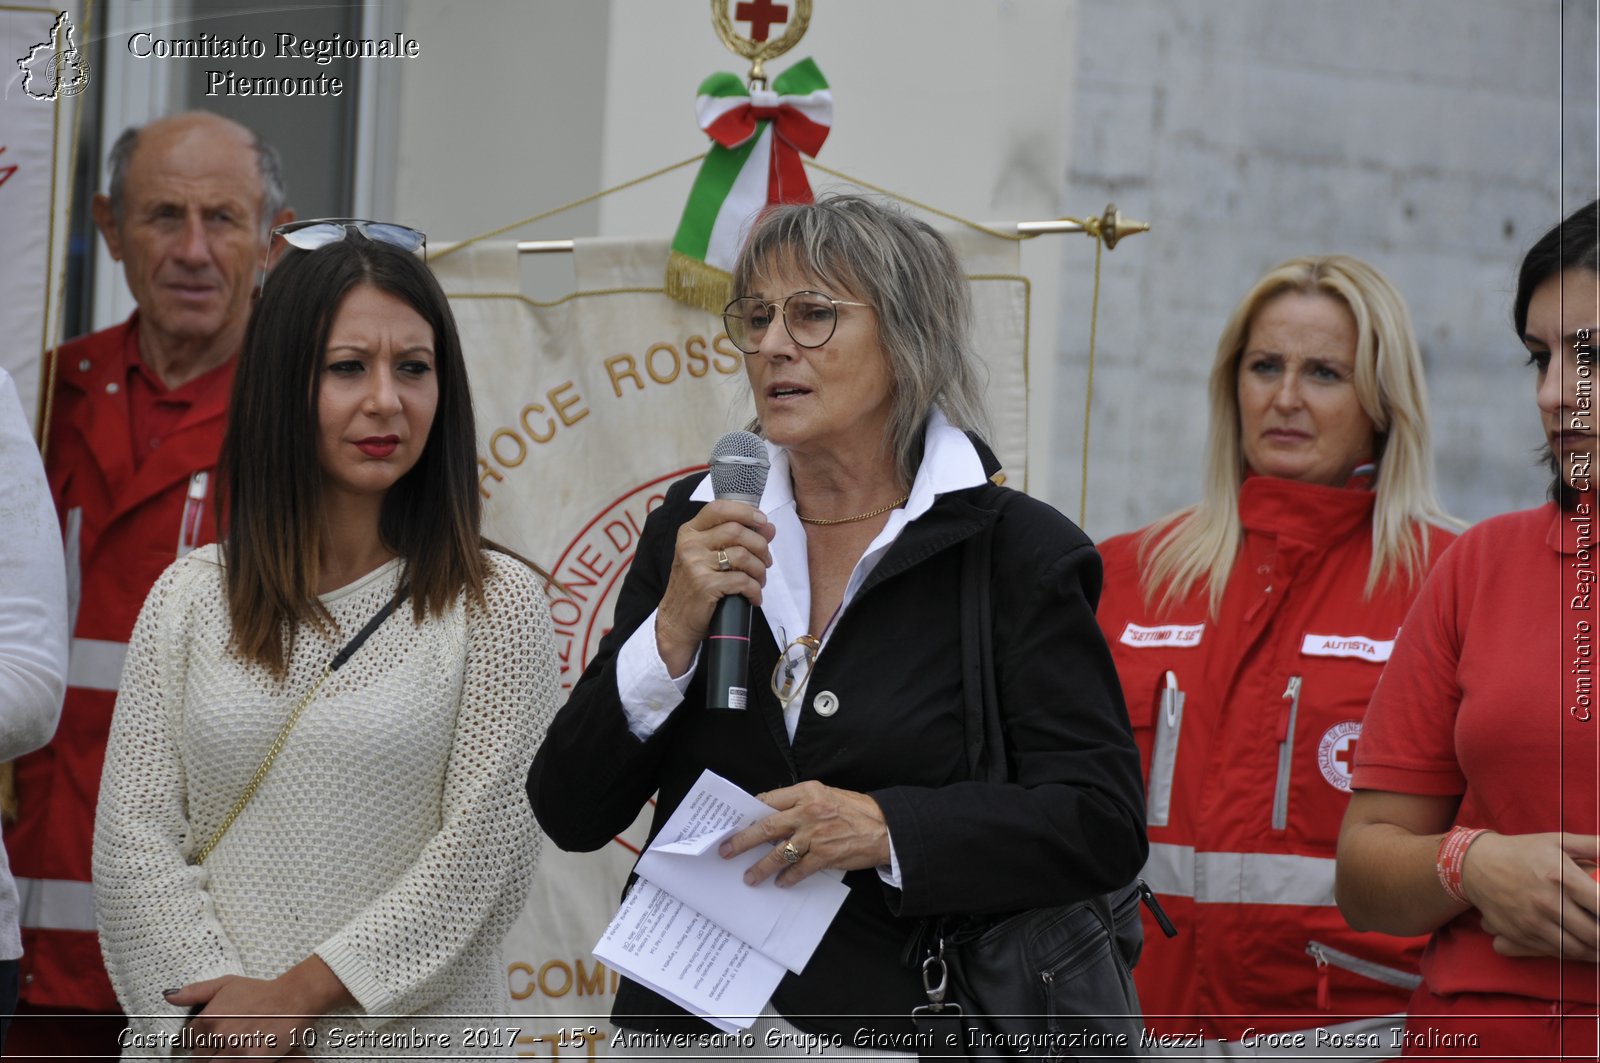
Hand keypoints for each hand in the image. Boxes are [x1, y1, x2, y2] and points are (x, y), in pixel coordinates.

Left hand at [164, 955, 351, 1058]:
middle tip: (225, 1045)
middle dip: (210, 1053)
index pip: (189, 1041)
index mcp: (207, 1018)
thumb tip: (170, 996)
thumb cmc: (261, 991)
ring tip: (233, 1050)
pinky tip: (244, 1055)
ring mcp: (233, 1050)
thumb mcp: (227, 984)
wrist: (293, 999)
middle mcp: (217, 1035)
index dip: (200, 1041)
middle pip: (199, 1058)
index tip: (211, 1039)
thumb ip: (195, 991)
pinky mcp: (249, 1061)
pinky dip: (235, 1061)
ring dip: (220, 1060)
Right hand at [655, 500, 775, 674]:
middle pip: (737, 531)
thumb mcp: (707, 556)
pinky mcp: (705, 585)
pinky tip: (753, 597)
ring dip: (760, 570)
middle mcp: (690, 545)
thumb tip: (768, 527)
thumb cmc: (695, 586)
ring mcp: (696, 565)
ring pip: (744, 556)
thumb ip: (735, 538)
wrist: (677, 621)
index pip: (719, 508)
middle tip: (766, 561)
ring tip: (759, 581)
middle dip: (760, 546)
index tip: (762, 522)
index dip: (746, 511)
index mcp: (689, 532)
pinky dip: (755, 590)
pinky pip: (743, 581)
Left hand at [718, 780, 889, 886]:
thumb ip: (801, 802)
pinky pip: (799, 869)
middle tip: (726, 851)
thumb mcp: (827, 795)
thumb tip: (773, 815)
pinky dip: (788, 877)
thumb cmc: (856, 810)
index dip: (750, 812)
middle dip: (743, 841)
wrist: (885, 827)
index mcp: (807, 792)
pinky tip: (781, 882)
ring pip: (779, 852)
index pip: (770, 800)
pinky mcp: (825, 855)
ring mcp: (816, 835)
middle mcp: (809, 812)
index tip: (736, 822)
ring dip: (761, 867)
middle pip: (767, 827)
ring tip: (750, 876)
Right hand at [1460, 831, 1599, 961]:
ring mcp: (1534, 920)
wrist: (1476, 865)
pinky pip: (1556, 952)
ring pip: (1577, 948)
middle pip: (1594, 933)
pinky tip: (1584, 948)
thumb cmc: (1522, 851)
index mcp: (1561, 876)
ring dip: (1596, 952)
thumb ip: (1593, 845)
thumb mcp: (1557, 840)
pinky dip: (1575, 954)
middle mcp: (1548, 901)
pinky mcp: (1522, 933)